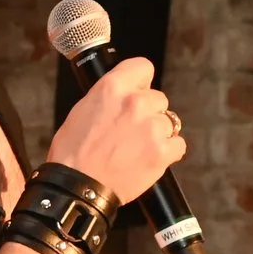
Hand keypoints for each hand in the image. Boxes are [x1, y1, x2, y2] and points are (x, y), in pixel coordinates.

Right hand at [45, 55, 185, 204]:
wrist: (78, 186)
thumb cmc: (74, 152)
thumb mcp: (83, 109)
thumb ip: (110, 97)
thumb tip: (125, 95)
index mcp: (114, 87)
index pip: (144, 67)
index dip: (141, 81)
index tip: (139, 90)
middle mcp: (137, 103)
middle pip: (159, 98)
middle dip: (149, 112)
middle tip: (132, 129)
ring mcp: (152, 128)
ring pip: (169, 122)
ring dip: (158, 133)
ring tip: (138, 147)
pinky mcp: (162, 152)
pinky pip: (178, 145)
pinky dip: (168, 152)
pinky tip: (150, 158)